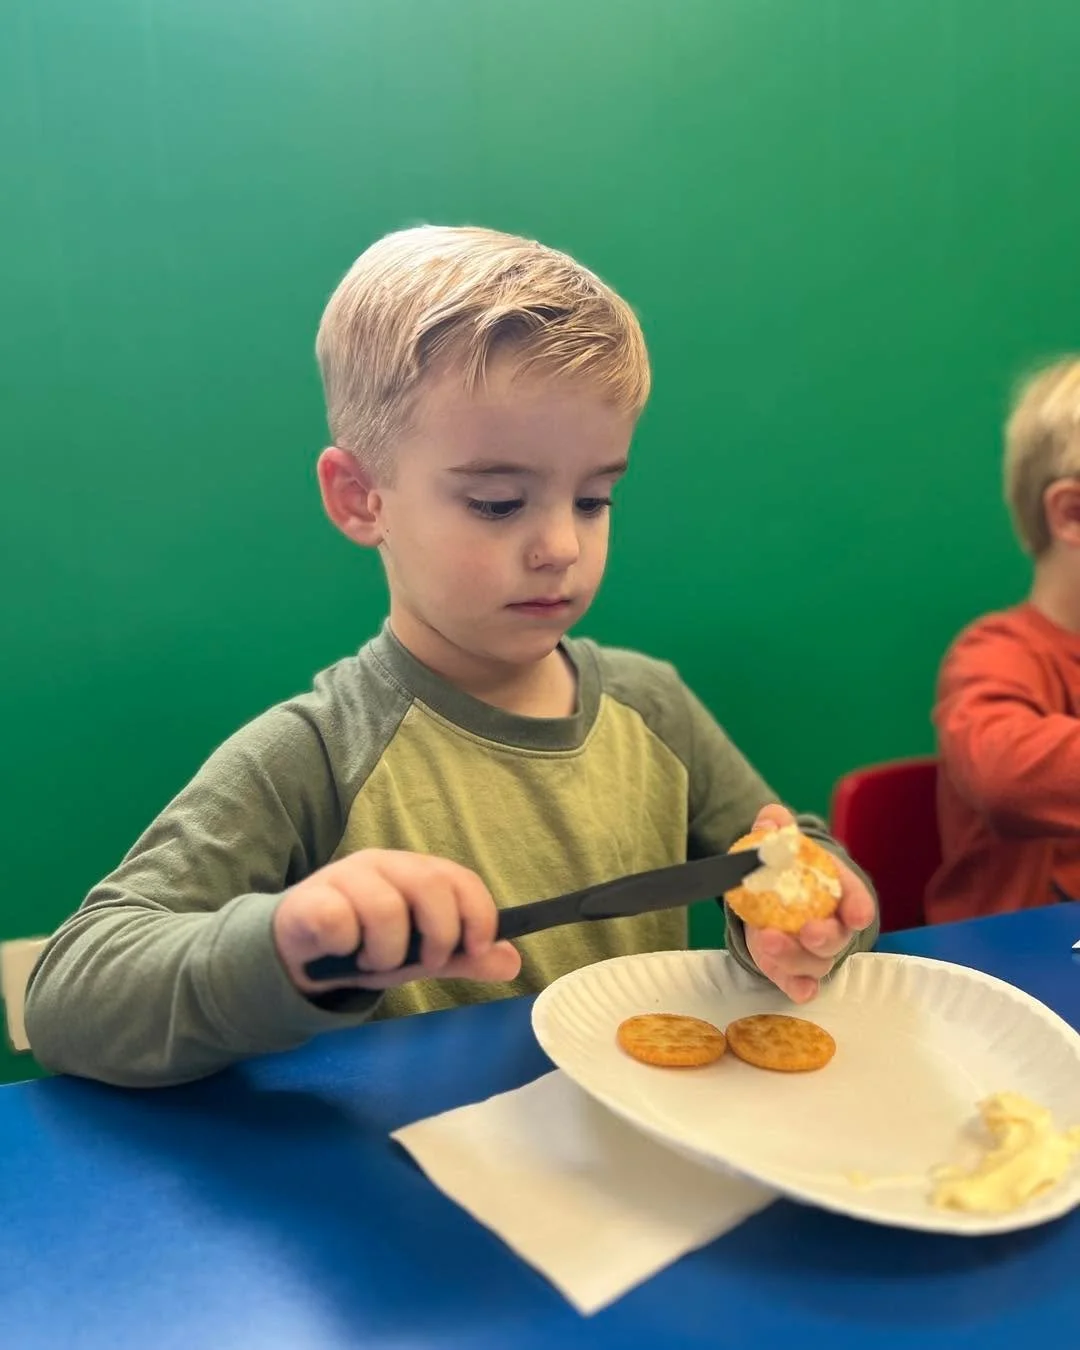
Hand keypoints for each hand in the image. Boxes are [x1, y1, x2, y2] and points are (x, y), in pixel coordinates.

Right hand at [273, 849, 521, 993]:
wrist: (298, 952)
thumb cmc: (365, 945)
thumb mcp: (420, 955)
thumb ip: (463, 957)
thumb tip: (513, 961)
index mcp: (415, 872)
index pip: (459, 878)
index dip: (478, 913)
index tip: (477, 948)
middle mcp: (384, 864)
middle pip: (429, 884)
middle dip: (439, 935)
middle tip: (425, 963)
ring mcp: (344, 877)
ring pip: (385, 908)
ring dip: (387, 952)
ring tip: (374, 963)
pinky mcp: (309, 899)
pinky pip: (338, 920)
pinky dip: (346, 946)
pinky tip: (339, 952)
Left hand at [743, 804, 875, 1003]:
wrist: (772, 894)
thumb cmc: (789, 869)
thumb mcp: (780, 845)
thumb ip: (776, 829)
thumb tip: (772, 819)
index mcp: (838, 892)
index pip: (857, 900)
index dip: (858, 906)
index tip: (856, 913)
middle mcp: (833, 926)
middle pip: (837, 938)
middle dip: (824, 936)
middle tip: (806, 930)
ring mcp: (812, 952)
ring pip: (815, 964)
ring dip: (795, 958)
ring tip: (766, 941)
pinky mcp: (792, 969)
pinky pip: (800, 984)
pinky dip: (798, 987)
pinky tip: (796, 988)